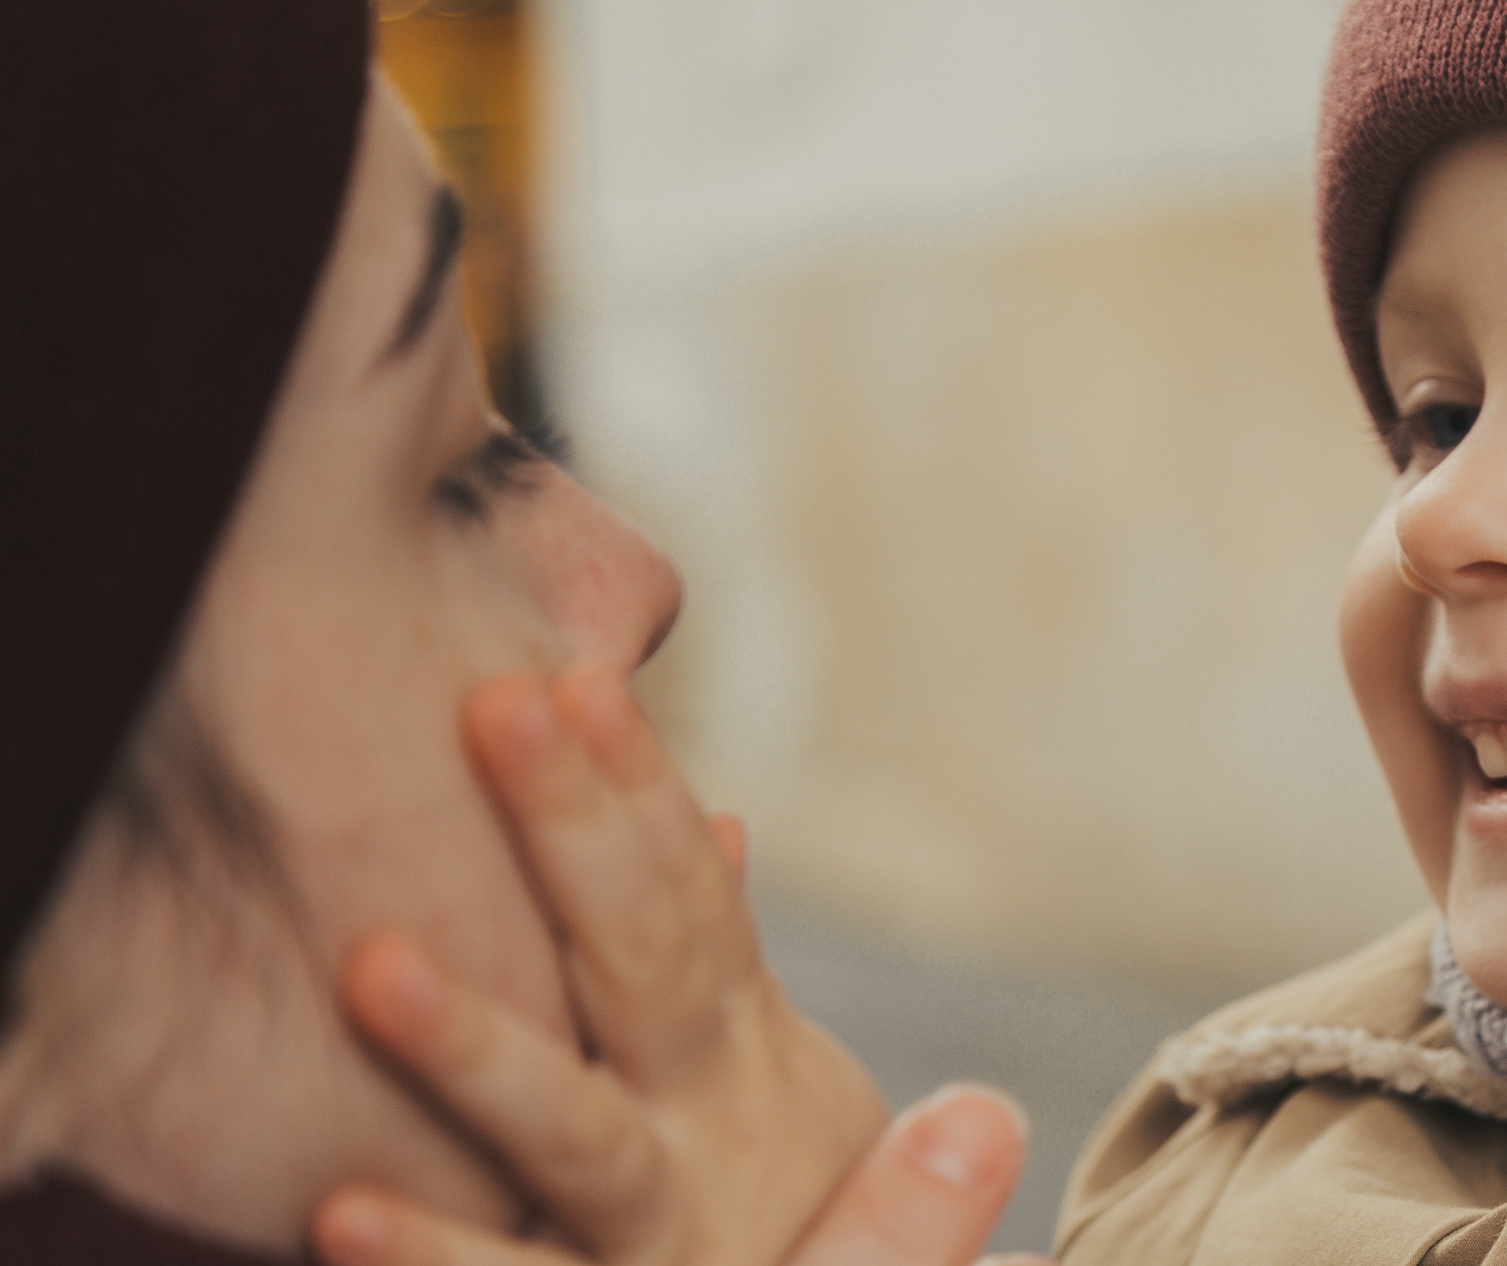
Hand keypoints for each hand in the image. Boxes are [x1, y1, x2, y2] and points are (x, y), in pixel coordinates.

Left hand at [304, 666, 1028, 1265]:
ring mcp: (663, 1228)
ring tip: (378, 967)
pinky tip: (337, 1210)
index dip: (635, 783)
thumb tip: (721, 823)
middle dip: (577, 832)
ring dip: (484, 1052)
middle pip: (644, 957)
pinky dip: (435, 1259)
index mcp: (738, 1046)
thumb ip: (724, 970)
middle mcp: (711, 1119)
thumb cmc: (791, 1208)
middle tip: (499, 706)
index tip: (575, 676)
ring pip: (575, 1134)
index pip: (690, 887)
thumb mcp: (786, 1084)